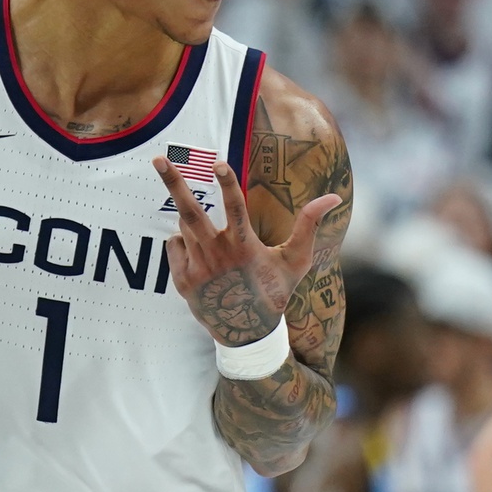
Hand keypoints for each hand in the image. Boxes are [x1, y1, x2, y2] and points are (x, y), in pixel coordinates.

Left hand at [154, 157, 339, 347]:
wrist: (247, 332)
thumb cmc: (275, 291)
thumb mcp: (296, 261)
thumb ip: (310, 225)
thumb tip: (333, 197)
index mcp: (245, 248)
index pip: (235, 208)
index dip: (227, 183)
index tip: (218, 163)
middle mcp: (218, 256)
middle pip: (191, 212)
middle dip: (174, 183)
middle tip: (157, 159)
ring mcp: (197, 268)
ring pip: (185, 226)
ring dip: (190, 215)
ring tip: (204, 225)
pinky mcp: (182, 280)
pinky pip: (174, 244)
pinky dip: (183, 239)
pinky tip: (200, 251)